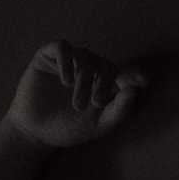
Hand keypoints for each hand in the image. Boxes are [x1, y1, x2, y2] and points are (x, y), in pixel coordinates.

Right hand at [6, 41, 145, 148]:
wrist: (35, 133)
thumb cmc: (68, 129)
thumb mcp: (98, 125)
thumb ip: (118, 110)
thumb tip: (134, 91)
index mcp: (103, 84)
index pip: (123, 73)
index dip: (134, 74)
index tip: (143, 81)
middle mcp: (88, 69)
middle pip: (104, 64)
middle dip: (103, 83)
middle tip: (95, 104)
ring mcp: (68, 61)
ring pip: (85, 56)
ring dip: (84, 78)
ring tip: (78, 103)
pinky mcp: (47, 57)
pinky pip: (62, 47)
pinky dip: (66, 61)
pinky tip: (66, 81)